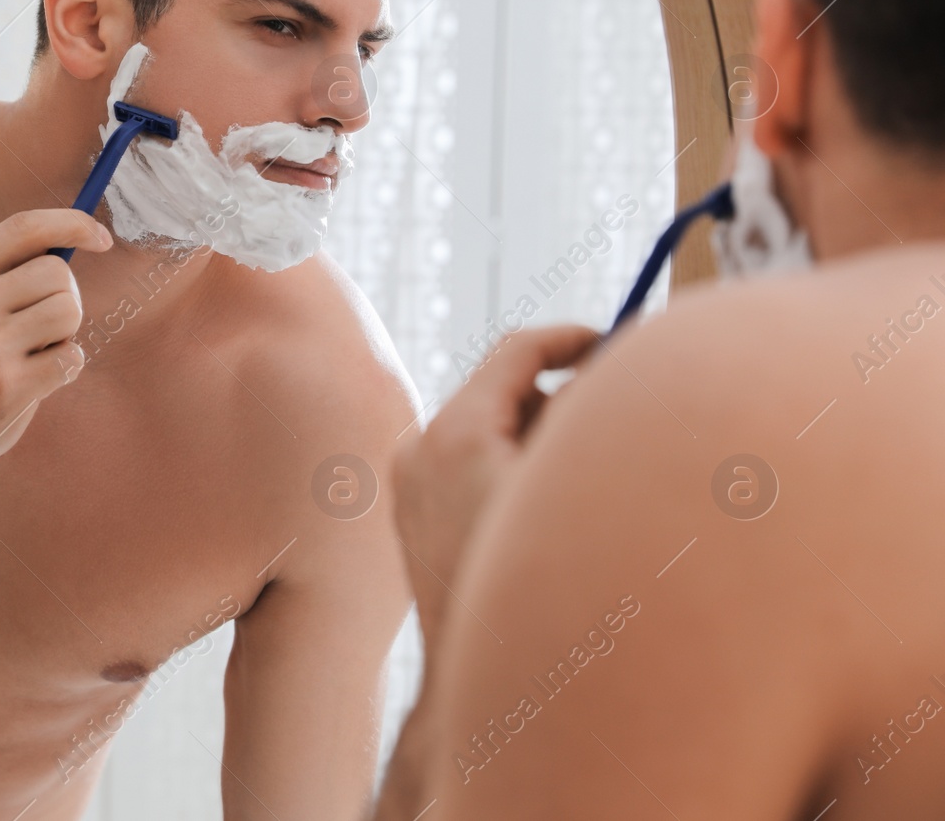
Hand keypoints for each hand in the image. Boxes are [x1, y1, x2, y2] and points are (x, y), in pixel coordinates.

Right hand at [0, 208, 112, 475]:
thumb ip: (2, 275)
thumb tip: (73, 241)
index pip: (24, 227)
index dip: (71, 223)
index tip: (101, 238)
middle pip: (58, 272)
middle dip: (64, 298)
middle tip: (38, 328)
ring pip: (69, 312)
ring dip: (64, 334)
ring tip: (32, 353)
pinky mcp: (8, 386)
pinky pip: (71, 358)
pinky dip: (64, 368)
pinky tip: (33, 381)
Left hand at [393, 325, 599, 626]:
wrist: (480, 684)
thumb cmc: (544, 591)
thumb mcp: (577, 487)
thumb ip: (591, 418)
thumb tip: (607, 371)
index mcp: (456, 435)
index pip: (516, 352)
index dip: (571, 339)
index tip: (612, 342)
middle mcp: (421, 450)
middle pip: (503, 392)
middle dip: (559, 402)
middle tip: (611, 421)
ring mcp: (410, 483)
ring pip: (488, 430)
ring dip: (536, 441)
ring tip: (576, 488)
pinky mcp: (412, 514)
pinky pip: (468, 467)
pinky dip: (509, 470)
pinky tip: (543, 518)